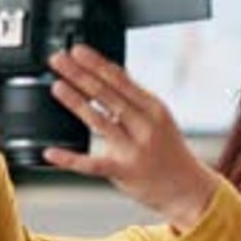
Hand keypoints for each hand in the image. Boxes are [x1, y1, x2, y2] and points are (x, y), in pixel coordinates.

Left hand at [44, 45, 220, 230]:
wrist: (189, 189)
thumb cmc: (170, 154)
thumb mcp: (160, 120)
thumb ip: (135, 100)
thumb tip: (108, 75)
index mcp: (153, 108)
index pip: (121, 79)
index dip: (96, 63)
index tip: (77, 50)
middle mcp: (145, 126)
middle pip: (107, 94)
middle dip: (80, 75)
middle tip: (58, 60)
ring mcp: (134, 149)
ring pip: (100, 121)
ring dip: (76, 102)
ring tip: (57, 86)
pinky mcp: (124, 172)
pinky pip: (91, 164)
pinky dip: (69, 158)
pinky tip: (51, 153)